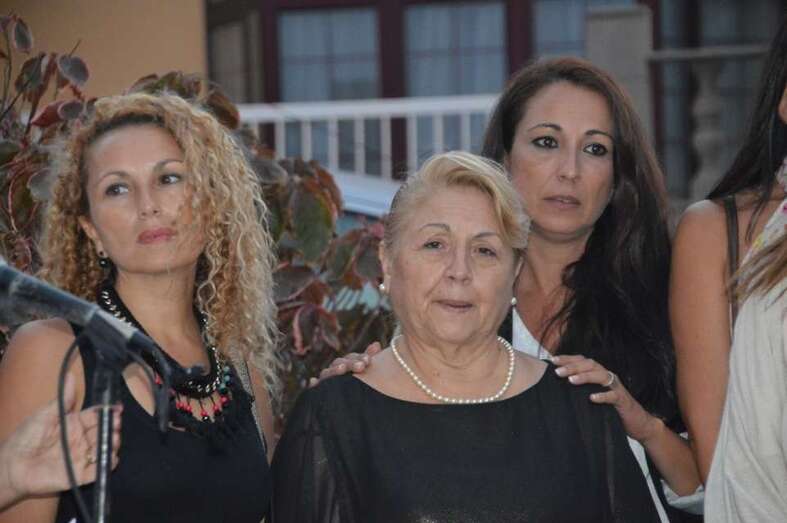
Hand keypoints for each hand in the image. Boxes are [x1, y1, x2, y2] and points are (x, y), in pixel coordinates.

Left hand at [1, 373, 121, 503]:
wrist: (12, 465)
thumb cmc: (26, 437)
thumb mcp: (45, 415)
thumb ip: (63, 399)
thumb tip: (71, 375)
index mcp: (75, 424)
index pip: (96, 416)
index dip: (108, 412)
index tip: (117, 408)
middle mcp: (81, 440)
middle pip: (103, 432)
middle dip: (113, 427)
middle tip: (116, 424)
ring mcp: (81, 457)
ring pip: (104, 449)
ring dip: (112, 443)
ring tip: (113, 438)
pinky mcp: (79, 475)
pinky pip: (97, 471)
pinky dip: (107, 465)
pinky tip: (111, 457)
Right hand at [308, 342, 382, 387]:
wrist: (348, 410)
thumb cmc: (359, 385)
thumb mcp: (364, 372)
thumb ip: (368, 358)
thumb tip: (377, 344)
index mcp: (346, 365)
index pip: (351, 358)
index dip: (359, 357)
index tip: (368, 360)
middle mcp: (334, 371)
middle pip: (339, 363)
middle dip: (350, 364)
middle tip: (361, 366)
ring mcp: (326, 381)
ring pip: (327, 373)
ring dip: (334, 370)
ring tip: (342, 369)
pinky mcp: (319, 392)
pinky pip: (314, 388)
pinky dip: (313, 384)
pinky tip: (313, 381)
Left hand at [552, 354, 661, 442]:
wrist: (638, 423)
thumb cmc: (611, 409)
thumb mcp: (593, 396)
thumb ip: (580, 390)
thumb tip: (556, 388)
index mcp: (599, 373)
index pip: (582, 361)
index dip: (568, 359)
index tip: (552, 361)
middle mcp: (608, 376)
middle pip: (590, 365)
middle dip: (572, 367)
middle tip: (557, 372)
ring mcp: (616, 387)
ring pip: (601, 376)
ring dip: (585, 377)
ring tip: (570, 380)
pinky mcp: (623, 400)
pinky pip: (613, 395)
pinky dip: (602, 396)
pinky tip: (591, 398)